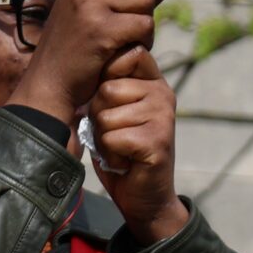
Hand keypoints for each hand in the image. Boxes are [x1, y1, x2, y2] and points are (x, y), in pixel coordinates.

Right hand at [8, 0, 168, 125]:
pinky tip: (126, 49)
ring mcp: (90, 4)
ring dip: (148, 20)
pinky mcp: (102, 30)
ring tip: (129, 35)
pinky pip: (144, 25)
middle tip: (151, 5)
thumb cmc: (76, 42)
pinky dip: (144, 40)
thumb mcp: (83, 1)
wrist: (51, 81)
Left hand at [88, 49, 189, 243]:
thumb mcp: (114, 111)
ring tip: (121, 148)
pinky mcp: (157, 141)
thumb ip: (110, 87)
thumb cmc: (122, 150)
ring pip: (106, 116)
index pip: (129, 54)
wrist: (144, 197)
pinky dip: (111, 155)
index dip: (108, 74)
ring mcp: (163, 117)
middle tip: (116, 133)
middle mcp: (163, 94)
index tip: (111, 102)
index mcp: (154, 82)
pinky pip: (112, 138)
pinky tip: (126, 162)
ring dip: (104, 138)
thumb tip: (89, 64)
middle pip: (108, 88)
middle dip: (99, 115)